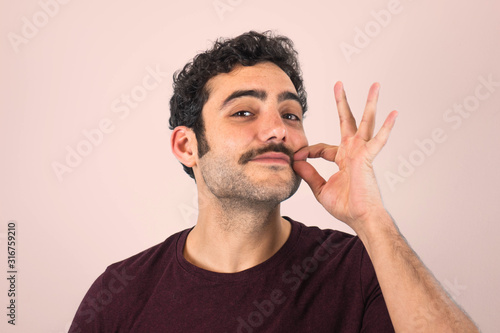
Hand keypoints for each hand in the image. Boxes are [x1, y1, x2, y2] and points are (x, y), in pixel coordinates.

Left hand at [293, 82, 397, 230]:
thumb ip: (309, 174)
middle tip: (338, 84)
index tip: (296, 157)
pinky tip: (393, 113)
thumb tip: (295, 162)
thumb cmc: (345, 206)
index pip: (321, 147)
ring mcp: (361, 152)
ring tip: (375, 85)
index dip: (307, 151)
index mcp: (341, 159)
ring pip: (365, 122)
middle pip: (346, 122)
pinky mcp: (368, 157)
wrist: (360, 218)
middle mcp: (352, 152)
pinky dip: (386, 127)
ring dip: (369, 103)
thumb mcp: (321, 189)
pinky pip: (378, 140)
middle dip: (342, 103)